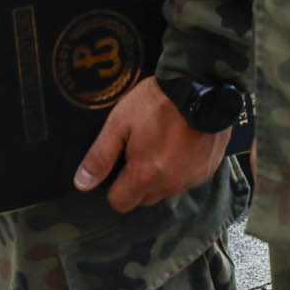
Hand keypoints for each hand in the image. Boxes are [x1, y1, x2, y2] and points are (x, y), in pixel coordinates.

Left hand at [74, 81, 228, 212]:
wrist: (204, 87)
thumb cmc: (159, 102)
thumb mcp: (120, 122)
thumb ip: (100, 156)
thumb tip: (82, 183)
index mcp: (145, 175)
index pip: (120, 202)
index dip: (114, 187)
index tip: (119, 165)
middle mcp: (170, 185)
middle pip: (144, 199)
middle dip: (138, 182)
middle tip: (140, 150)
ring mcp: (192, 179)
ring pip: (166, 190)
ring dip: (160, 176)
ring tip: (162, 144)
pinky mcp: (207, 170)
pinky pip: (187, 179)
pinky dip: (181, 168)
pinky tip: (181, 144)